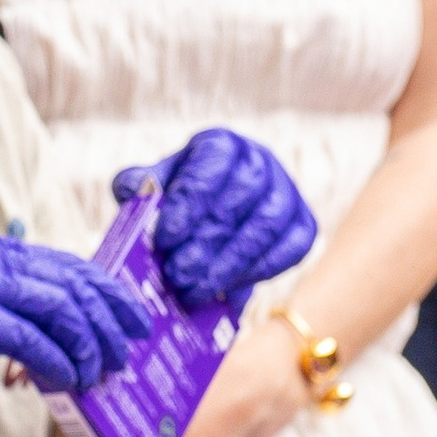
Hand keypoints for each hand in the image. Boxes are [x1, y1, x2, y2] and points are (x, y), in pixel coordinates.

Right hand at [0, 237, 151, 408]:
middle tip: (126, 353)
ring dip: (88, 345)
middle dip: (108, 321)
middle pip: (73, 282)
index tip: (133, 319)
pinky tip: (66, 381)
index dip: (108, 292)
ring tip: (98, 373)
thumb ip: (4, 306)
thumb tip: (56, 333)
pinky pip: (30, 338)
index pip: (68, 264)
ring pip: (59, 308)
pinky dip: (56, 361)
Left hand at [114, 128, 315, 306]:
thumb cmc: (174, 205)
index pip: (213, 161)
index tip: (164, 238)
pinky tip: (228, 290)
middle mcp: (259, 161)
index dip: (190, 200)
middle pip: (243, 194)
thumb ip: (139, 187)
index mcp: (220, 145)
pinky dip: (260, 271)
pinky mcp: (303, 224)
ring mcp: (286, 191)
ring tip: (194, 291)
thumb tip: (134, 189)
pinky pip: (293, 247)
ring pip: (268, 223)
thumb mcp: (150, 190)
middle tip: (176, 275)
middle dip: (208, 240)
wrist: (205, 226)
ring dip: (230, 262)